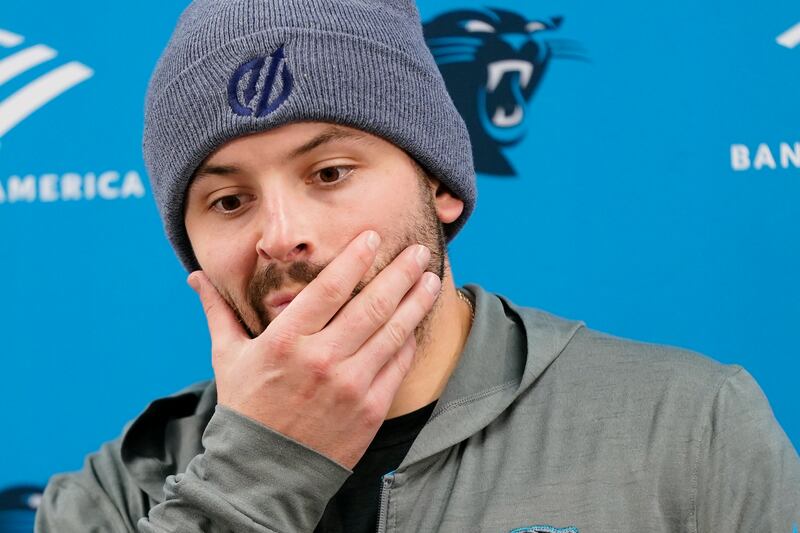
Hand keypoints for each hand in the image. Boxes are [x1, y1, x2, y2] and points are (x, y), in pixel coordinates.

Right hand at [187, 230, 440, 468]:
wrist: (264, 472)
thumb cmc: (246, 408)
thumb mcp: (228, 357)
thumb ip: (218, 312)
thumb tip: (194, 276)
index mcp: (286, 341)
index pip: (329, 288)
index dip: (355, 258)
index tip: (373, 237)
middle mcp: (321, 360)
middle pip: (371, 305)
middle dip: (400, 273)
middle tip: (419, 251)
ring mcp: (349, 386)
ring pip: (393, 333)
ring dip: (416, 302)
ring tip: (431, 279)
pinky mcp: (370, 409)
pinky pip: (397, 365)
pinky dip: (409, 340)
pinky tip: (415, 322)